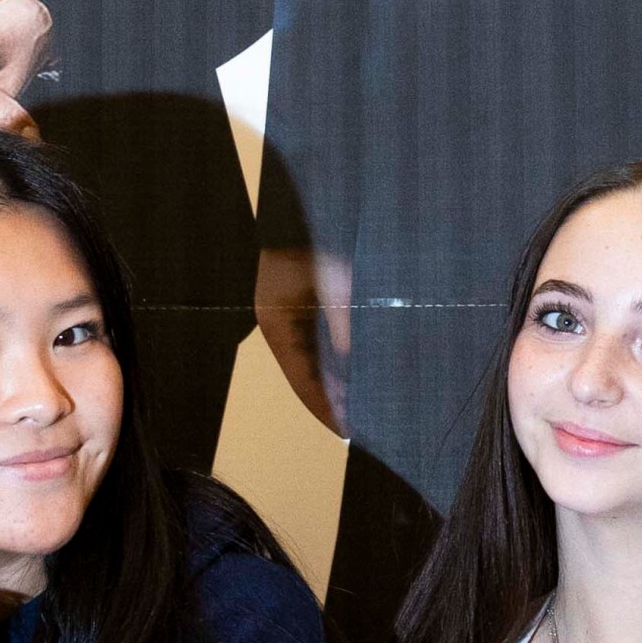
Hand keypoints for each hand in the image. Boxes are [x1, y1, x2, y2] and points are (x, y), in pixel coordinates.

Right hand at [254, 245, 352, 434]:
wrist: (299, 212)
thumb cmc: (312, 242)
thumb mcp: (331, 281)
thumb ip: (343, 320)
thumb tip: (352, 359)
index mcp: (279, 328)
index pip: (302, 382)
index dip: (324, 408)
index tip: (346, 431)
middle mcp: (282, 329)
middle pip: (306, 376)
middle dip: (332, 399)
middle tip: (361, 423)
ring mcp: (290, 319)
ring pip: (313, 362)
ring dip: (335, 382)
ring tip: (362, 405)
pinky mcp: (302, 309)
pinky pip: (318, 344)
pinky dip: (336, 361)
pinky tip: (355, 372)